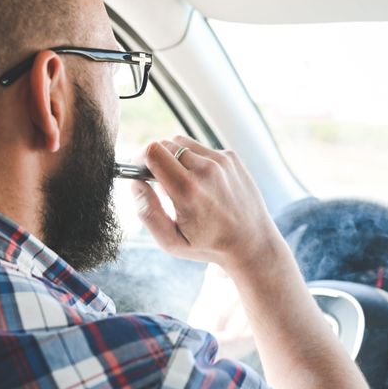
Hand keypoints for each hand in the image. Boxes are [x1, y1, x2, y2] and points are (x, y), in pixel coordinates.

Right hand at [132, 136, 282, 271]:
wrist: (252, 242)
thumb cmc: (209, 245)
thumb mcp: (171, 242)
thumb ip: (147, 213)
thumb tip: (135, 183)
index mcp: (188, 190)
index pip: (153, 151)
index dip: (139, 158)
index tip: (139, 171)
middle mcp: (206, 170)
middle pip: (165, 144)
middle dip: (155, 159)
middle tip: (159, 182)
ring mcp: (221, 161)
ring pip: (182, 143)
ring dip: (174, 158)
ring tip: (180, 183)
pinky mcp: (231, 157)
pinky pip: (201, 148)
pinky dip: (194, 160)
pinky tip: (201, 183)